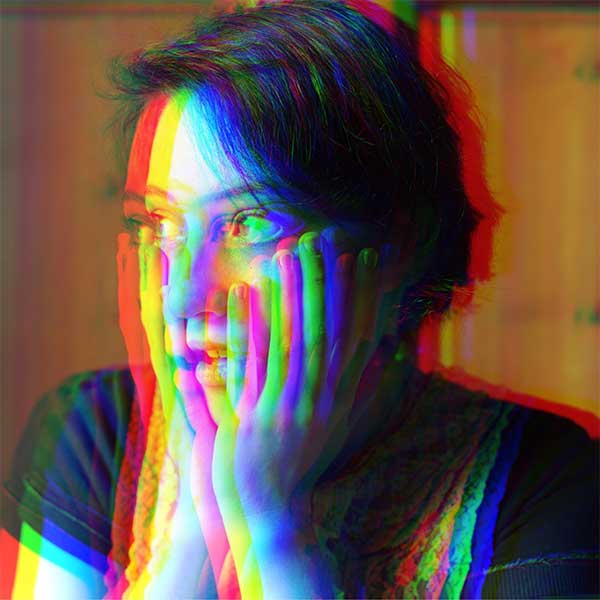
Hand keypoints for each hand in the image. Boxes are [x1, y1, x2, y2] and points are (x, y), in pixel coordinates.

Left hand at [199, 230, 387, 596]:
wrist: (269, 517)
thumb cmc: (299, 467)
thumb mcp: (341, 425)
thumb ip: (367, 389)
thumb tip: (396, 355)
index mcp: (340, 398)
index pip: (356, 334)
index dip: (361, 293)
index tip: (363, 257)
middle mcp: (321, 398)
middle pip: (328, 328)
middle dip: (327, 280)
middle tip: (325, 237)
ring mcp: (291, 407)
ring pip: (294, 338)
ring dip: (293, 293)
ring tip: (290, 251)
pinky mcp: (260, 418)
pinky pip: (256, 364)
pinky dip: (251, 327)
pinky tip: (244, 294)